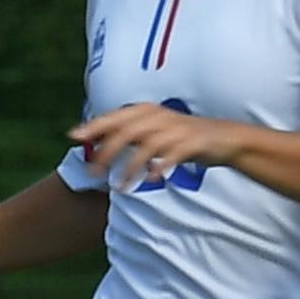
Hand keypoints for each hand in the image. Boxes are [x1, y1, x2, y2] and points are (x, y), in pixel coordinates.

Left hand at [69, 102, 238, 193]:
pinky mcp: (193, 143)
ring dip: (131, 167)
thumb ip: (129, 136)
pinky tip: (151, 179)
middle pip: (127, 131)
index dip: (94, 125)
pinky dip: (161, 165)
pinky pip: (173, 155)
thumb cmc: (183, 137)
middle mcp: (160, 117)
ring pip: (147, 146)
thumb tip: (97, 145)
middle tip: (93, 172)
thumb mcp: (154, 131)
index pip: (116, 117)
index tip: (74, 136)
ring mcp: (177, 129)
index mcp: (149, 111)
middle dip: (107, 150)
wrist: (225, 138)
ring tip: (120, 186)